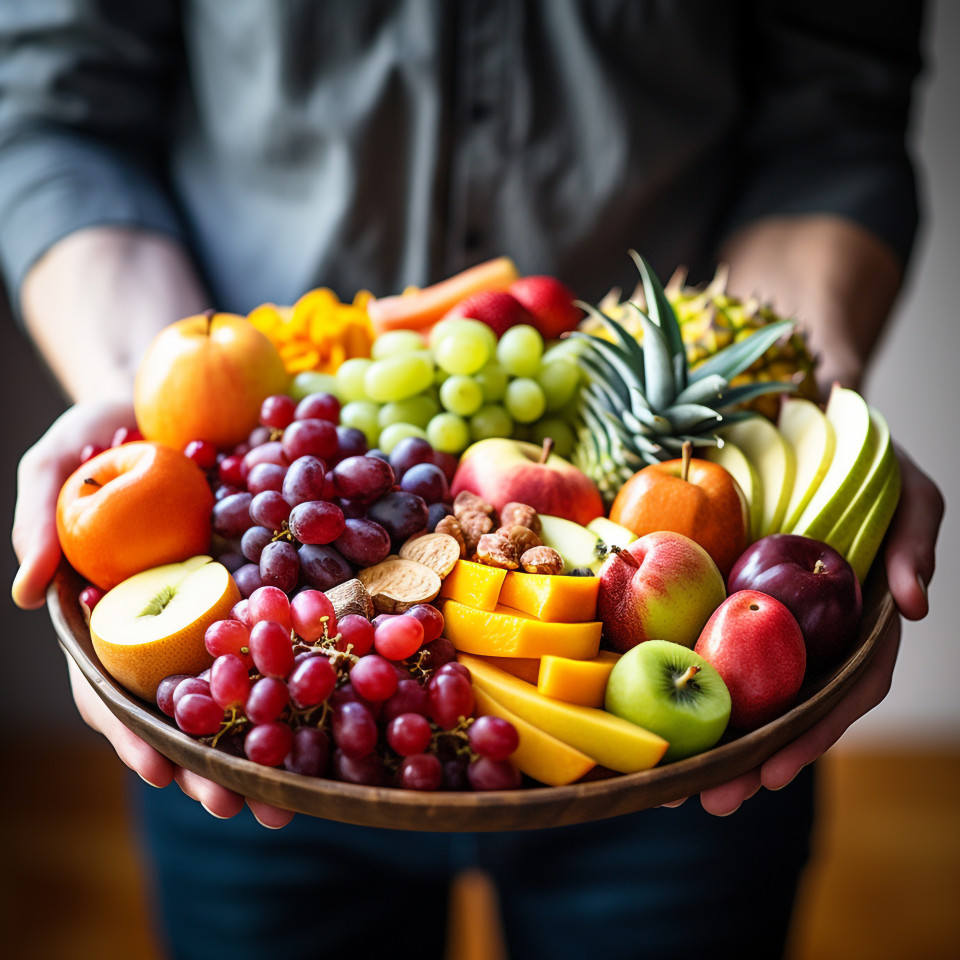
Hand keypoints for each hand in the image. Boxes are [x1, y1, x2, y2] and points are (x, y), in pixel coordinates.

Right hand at [12, 402, 294, 827]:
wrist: (179, 387)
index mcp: (118, 609)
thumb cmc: (108, 430)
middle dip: (211, 755)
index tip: (161, 770)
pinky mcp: (274, 570)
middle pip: (188, 698)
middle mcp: (174, 615)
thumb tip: (24, 588)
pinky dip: (314, 659)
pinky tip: (344, 698)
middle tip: (242, 806)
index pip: (115, 683)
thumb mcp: (63, 459)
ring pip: (245, 676)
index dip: (134, 729)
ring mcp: (227, 597)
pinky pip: (294, 619)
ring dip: (269, 732)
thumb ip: (42, 513)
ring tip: (298, 784)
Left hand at [690, 448, 943, 815]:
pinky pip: (715, 644)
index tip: (773, 771)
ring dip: (716, 739)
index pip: (844, 691)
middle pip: (788, 707)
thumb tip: (912, 603)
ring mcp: (775, 619)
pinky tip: (657, 716)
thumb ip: (915, 544)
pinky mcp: (733, 597)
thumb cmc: (868, 461)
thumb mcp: (907, 493)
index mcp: (859, 623)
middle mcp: (816, 631)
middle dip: (752, 758)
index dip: (812, 733)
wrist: (808, 421)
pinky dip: (688, 681)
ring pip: (749, 689)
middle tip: (712, 800)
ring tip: (678, 786)